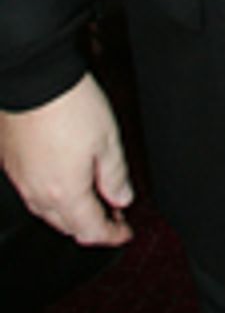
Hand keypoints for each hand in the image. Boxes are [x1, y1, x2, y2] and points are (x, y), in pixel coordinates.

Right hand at [0, 73, 133, 246]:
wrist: (33, 78)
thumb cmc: (70, 105)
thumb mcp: (109, 140)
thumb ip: (116, 176)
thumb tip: (122, 198)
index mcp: (66, 194)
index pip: (92, 231)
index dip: (113, 235)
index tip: (125, 231)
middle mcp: (38, 193)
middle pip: (68, 226)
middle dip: (93, 225)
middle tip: (113, 212)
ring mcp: (21, 179)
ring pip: (47, 211)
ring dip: (71, 211)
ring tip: (91, 196)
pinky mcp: (11, 163)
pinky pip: (32, 192)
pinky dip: (52, 194)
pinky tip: (63, 179)